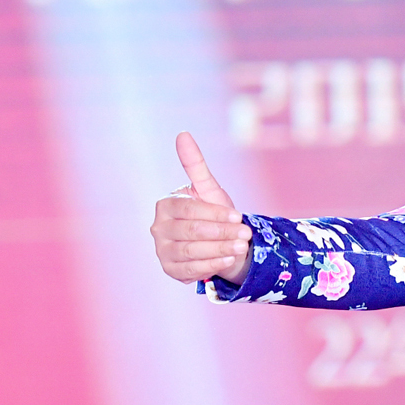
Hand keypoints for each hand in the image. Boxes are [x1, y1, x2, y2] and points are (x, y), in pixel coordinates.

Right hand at [151, 132, 250, 285]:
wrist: (220, 241)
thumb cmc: (213, 212)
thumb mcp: (208, 189)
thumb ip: (195, 164)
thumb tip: (182, 134)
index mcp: (165, 206)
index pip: (189, 210)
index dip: (215, 213)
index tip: (239, 216)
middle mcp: (158, 229)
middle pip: (191, 232)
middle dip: (221, 233)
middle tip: (245, 234)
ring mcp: (162, 251)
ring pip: (192, 251)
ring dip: (220, 249)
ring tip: (241, 247)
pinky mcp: (171, 270)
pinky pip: (190, 269)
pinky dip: (211, 265)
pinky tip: (229, 260)